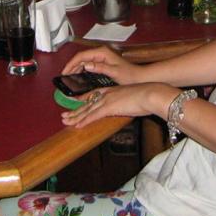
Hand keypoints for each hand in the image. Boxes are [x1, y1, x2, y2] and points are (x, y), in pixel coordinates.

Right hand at [61, 46, 141, 85]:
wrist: (139, 77)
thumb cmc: (129, 75)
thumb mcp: (114, 72)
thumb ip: (100, 68)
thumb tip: (86, 65)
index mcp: (102, 52)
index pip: (82, 56)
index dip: (71, 63)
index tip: (65, 72)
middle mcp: (101, 52)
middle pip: (81, 57)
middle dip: (71, 66)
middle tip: (64, 76)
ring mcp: (101, 57)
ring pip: (83, 60)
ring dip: (75, 67)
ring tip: (68, 77)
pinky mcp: (102, 62)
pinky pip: (88, 64)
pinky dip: (81, 69)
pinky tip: (78, 76)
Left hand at [61, 83, 177, 128]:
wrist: (151, 94)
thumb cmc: (147, 96)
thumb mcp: (132, 98)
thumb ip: (125, 103)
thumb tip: (125, 108)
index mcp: (112, 90)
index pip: (93, 95)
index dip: (83, 101)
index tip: (75, 104)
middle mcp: (107, 93)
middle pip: (87, 103)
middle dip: (75, 110)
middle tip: (64, 116)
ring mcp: (107, 100)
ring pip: (87, 109)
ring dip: (75, 116)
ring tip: (65, 121)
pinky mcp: (110, 107)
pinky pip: (94, 115)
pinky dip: (84, 120)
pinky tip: (77, 125)